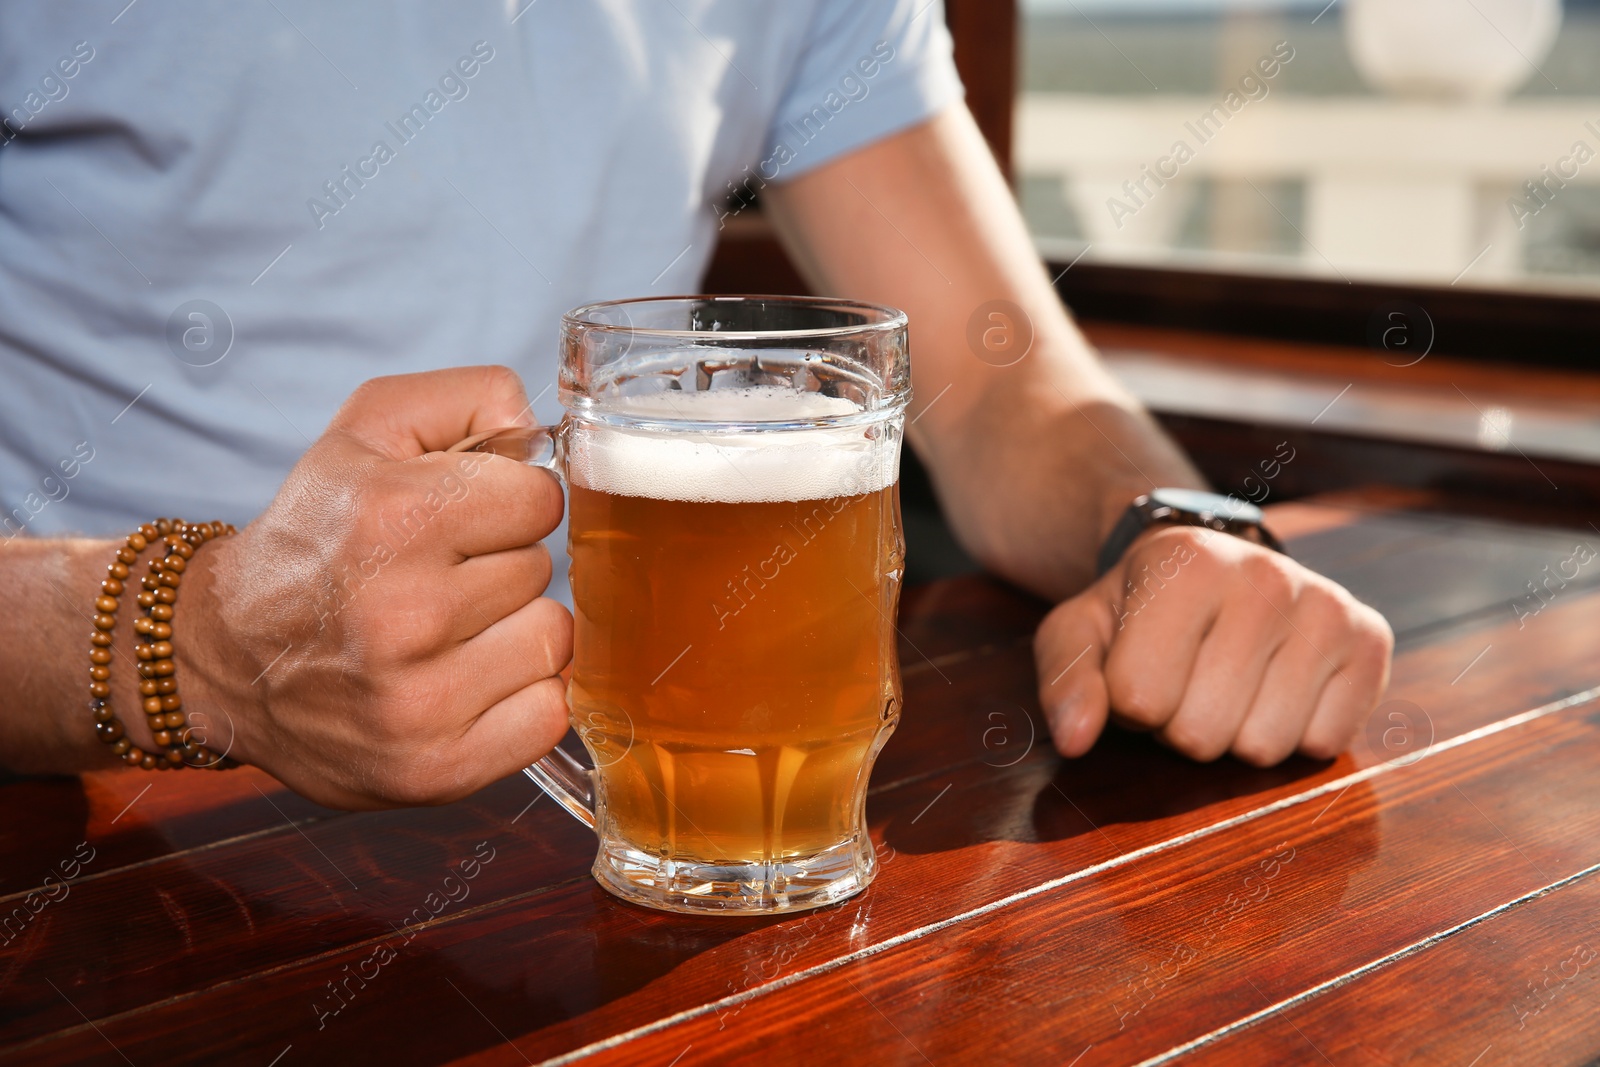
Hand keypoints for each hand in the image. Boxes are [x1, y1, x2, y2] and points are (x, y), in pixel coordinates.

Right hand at [174, 367, 571, 807]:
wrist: (228, 658)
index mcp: (390, 520)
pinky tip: (467, 682)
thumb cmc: (315, 536)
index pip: (540, 497)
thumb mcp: (367, 430)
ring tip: (450, 632)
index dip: (508, 503)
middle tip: (439, 578)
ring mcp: (419, 702)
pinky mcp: (436, 769)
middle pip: (541, 569)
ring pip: (553, 640)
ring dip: (514, 632)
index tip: (466, 518)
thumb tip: (544, 426)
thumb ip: (468, 396)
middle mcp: (402, 615)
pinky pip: (548, 715)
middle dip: (500, 566)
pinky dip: (520, 698)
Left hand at [1033, 526, 1392, 765]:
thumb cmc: (1138, 610)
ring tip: (1226, 683)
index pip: (1140, 700)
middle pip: (1201, 733)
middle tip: (1185, 679)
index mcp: (1187, 563)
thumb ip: (1065, 680)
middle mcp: (1266, 575)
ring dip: (1233, 734)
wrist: (1213, 570)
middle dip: (1178, 724)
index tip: (1139, 665)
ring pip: (1262, 747)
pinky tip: (1276, 687)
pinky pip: (1321, 745)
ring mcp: (1327, 606)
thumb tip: (1076, 738)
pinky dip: (1291, 735)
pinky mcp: (1371, 640)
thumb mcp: (1080, 632)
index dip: (1128, 703)